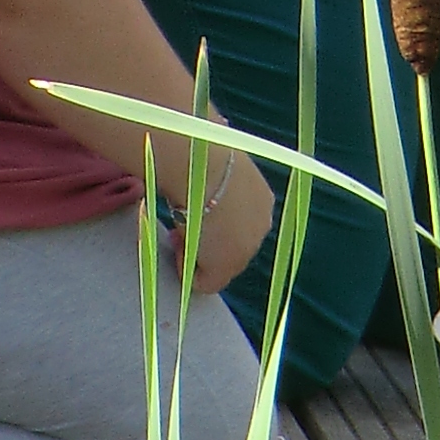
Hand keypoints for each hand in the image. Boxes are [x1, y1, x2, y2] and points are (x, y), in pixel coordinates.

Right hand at [184, 151, 275, 294]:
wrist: (204, 169)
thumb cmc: (204, 157)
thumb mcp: (217, 171)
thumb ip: (218, 186)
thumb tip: (206, 183)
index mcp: (262, 199)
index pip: (240, 221)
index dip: (214, 222)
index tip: (193, 212)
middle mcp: (261, 226)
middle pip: (233, 244)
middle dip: (208, 240)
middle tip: (180, 228)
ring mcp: (247, 249)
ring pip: (219, 264)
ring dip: (198, 254)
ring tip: (178, 234)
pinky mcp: (225, 269)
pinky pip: (205, 282)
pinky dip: (188, 270)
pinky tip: (177, 250)